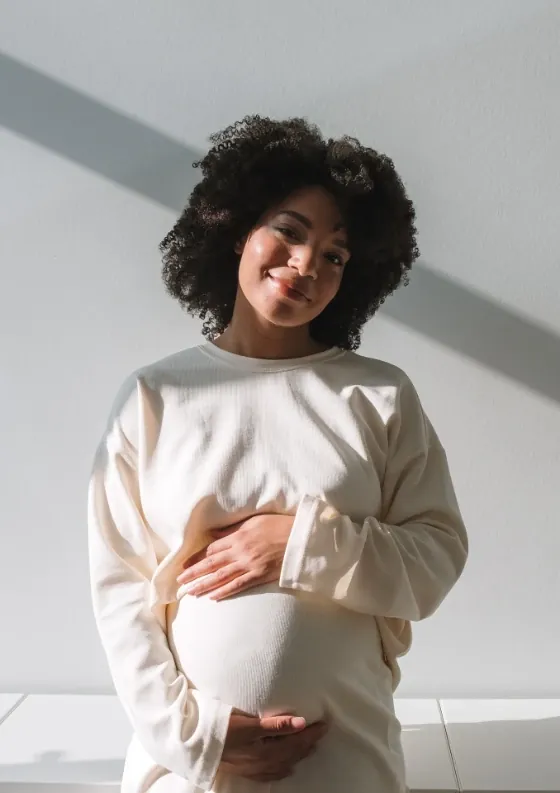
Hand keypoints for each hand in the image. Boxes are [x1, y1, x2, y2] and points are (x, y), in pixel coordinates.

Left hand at [176, 514, 292, 599]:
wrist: (299, 537)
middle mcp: (240, 551)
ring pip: (222, 577)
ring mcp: (250, 565)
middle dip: (194, 573)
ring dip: (204, 585)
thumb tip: (214, 534)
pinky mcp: (259, 575)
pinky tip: (213, 597)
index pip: (211, 549)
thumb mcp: (253, 521)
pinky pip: (239, 585)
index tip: (184, 565)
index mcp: (238, 536)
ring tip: (191, 592)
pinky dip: (225, 591)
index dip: (196, 558)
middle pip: (212, 564)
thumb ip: (233, 530)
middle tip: (180, 581)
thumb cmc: (278, 525)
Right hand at [221, 712, 328, 781]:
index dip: (311, 733)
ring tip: (310, 746)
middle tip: (321, 731)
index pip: (297, 741)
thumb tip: (301, 722)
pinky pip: (273, 773)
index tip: (324, 724)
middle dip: (309, 742)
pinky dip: (284, 768)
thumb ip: (276, 724)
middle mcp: (266, 762)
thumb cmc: (225, 729)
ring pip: (286, 763)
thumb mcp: (250, 724)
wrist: (201, 747)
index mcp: (268, 750)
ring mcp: (258, 768)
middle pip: (293, 753)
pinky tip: (288, 767)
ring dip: (299, 754)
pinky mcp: (249, 771)